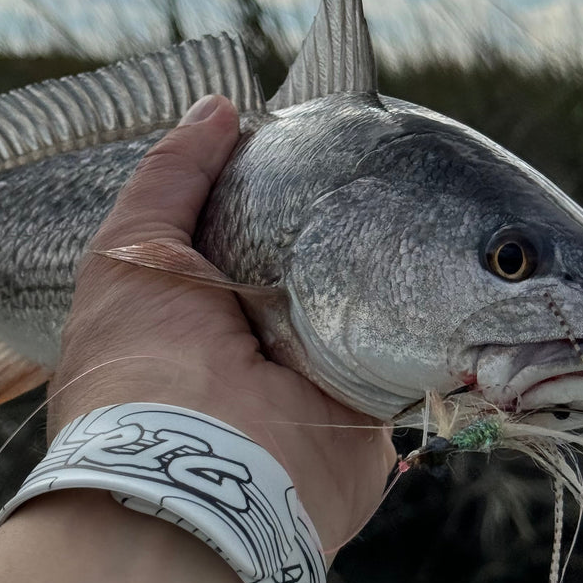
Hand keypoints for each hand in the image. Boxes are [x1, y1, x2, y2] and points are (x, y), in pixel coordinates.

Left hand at [49, 94, 395, 556]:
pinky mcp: (369, 405)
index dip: (275, 185)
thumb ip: (173, 177)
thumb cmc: (142, 358)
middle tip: (381, 156)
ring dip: (387, 258)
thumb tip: (220, 107)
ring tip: (422, 192)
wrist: (197, 475)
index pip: (248, 229)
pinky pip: (409, 345)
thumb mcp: (132, 247)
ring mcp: (316, 372)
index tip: (315, 133)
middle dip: (337, 217)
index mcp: (200, 300)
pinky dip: (426, 313)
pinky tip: (451, 256)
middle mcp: (256, 336)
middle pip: (310, 256)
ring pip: (364, 294)